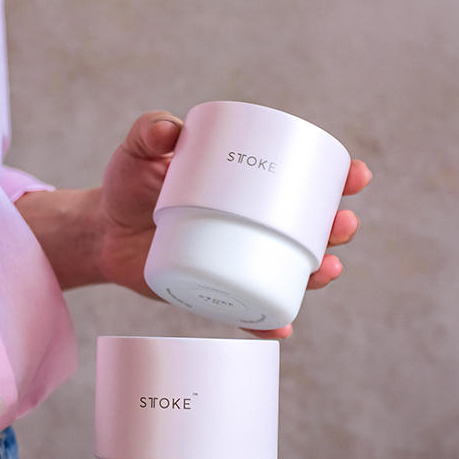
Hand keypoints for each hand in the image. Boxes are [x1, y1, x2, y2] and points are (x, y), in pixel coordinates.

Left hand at [99, 111, 372, 337]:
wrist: (103, 235)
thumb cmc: (128, 187)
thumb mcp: (137, 153)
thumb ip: (148, 132)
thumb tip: (167, 130)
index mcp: (246, 188)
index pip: (300, 182)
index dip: (336, 179)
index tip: (354, 177)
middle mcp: (249, 226)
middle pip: (306, 230)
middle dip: (334, 229)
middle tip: (340, 226)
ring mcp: (235, 262)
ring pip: (288, 272)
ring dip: (316, 275)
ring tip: (326, 271)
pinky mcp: (214, 294)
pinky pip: (247, 313)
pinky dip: (267, 322)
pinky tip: (282, 327)